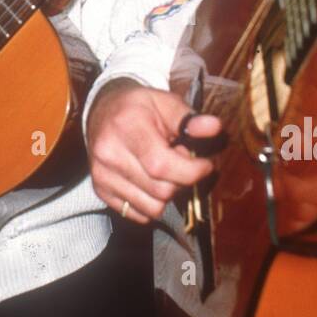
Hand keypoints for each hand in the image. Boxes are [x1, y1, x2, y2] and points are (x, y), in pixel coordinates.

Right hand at [87, 77, 220, 223]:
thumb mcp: (165, 102)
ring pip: (153, 207)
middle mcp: (109, 153)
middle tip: (183, 163)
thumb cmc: (138, 106)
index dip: (192, 171)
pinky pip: (139, 214)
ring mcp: (102, 175)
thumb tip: (214, 127)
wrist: (101, 111)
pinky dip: (153, 203)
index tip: (206, 165)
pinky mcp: (101, 191)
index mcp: (127, 126)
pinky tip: (151, 181)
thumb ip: (189, 118)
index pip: (162, 165)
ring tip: (166, 172)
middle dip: (183, 181)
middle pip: (161, 190)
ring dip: (169, 194)